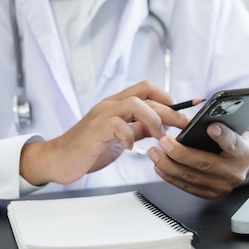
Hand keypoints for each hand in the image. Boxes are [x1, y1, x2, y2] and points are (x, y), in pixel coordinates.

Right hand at [19, 81, 189, 184]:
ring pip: (134, 103)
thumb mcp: (120, 137)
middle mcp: (110, 105)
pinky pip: (116, 125)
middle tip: (183, 125)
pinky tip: (132, 147)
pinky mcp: (94, 131)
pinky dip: (128, 135)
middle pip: (146, 95)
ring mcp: (101, 116)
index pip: (147, 89)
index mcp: (117, 105)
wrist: (58, 160)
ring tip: (158, 136)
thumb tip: (162, 126)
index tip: (190, 105)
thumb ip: (138, 129)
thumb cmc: (89, 148)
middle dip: (170, 110)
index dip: (170, 95)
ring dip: (153, 119)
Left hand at [147, 123, 248, 198]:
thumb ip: (224, 121)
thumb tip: (207, 113)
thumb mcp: (235, 127)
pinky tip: (159, 166)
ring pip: (192, 177)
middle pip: (206, 163)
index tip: (211, 127)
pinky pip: (187, 186)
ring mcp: (222, 186)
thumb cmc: (233, 140)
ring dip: (169, 165)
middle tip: (164, 141)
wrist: (239, 163)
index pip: (234, 144)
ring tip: (155, 152)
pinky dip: (170, 176)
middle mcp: (235, 173)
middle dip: (182, 153)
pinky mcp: (210, 194)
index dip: (223, 136)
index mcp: (245, 153)